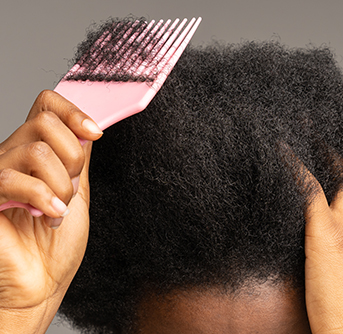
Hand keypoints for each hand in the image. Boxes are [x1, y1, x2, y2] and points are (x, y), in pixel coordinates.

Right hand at [0, 90, 101, 331]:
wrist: (42, 281)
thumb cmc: (57, 242)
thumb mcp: (77, 191)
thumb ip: (78, 158)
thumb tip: (86, 128)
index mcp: (36, 151)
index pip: (46, 106)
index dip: (72, 111)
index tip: (94, 132)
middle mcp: (12, 156)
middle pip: (45, 124)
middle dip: (71, 159)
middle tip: (70, 189)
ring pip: (36, 152)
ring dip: (60, 186)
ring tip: (58, 211)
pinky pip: (13, 179)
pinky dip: (43, 198)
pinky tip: (49, 215)